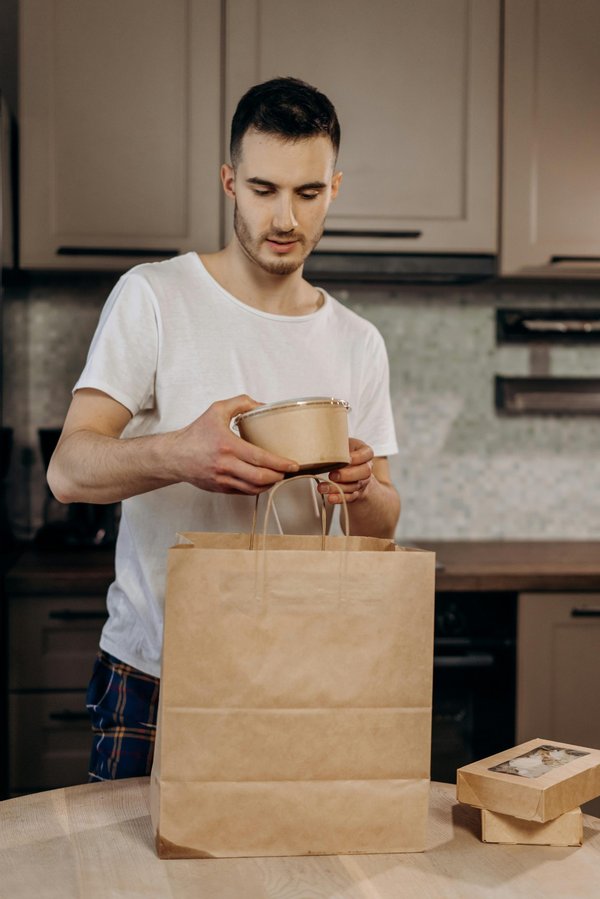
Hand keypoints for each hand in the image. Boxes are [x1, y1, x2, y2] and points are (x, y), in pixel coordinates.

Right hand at [170, 395, 298, 493]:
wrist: (174, 456)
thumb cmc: (195, 434)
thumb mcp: (217, 410)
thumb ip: (241, 403)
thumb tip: (262, 405)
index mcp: (227, 446)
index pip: (260, 458)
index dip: (280, 463)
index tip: (293, 463)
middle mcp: (225, 465)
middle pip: (260, 478)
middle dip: (279, 476)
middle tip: (289, 471)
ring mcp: (223, 480)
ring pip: (253, 489)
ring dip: (270, 484)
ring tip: (279, 476)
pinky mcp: (220, 488)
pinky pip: (244, 492)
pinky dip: (257, 488)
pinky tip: (263, 481)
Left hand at [317, 438, 374, 504]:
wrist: (351, 467)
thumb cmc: (345, 453)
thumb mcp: (343, 444)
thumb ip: (337, 443)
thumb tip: (320, 441)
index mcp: (365, 453)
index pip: (367, 454)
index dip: (358, 457)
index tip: (347, 458)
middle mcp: (366, 467)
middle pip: (364, 472)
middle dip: (348, 475)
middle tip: (332, 475)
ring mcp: (362, 481)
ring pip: (354, 486)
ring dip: (338, 488)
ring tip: (322, 487)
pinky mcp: (355, 493)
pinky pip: (349, 497)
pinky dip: (339, 498)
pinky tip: (330, 497)